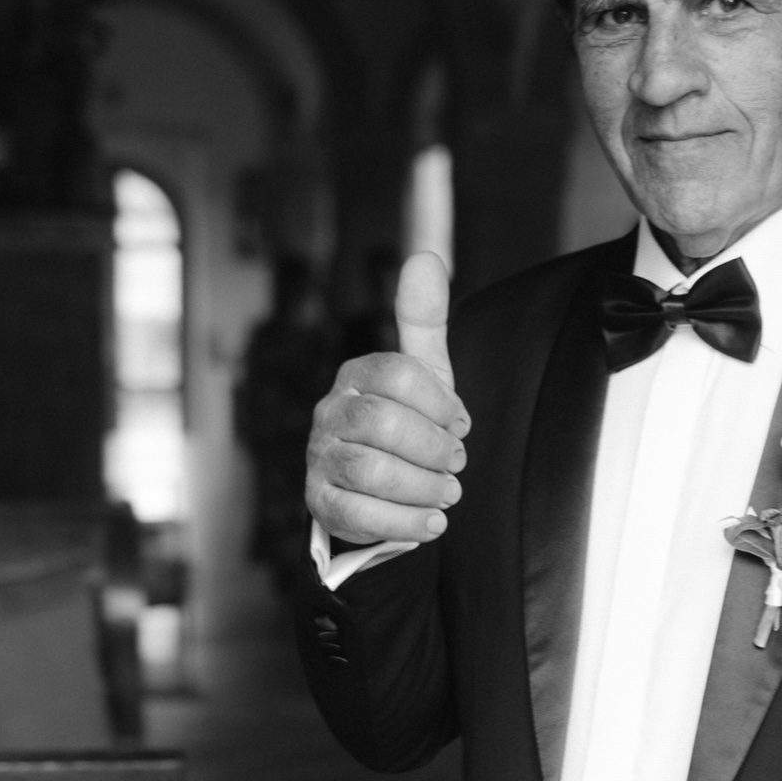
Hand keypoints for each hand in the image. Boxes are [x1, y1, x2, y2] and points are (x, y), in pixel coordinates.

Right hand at [305, 252, 469, 546]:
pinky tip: (430, 523)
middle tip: (457, 464)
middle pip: (381, 422)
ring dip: (420, 487)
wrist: (380, 487)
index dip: (440, 403)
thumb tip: (425, 257)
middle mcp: (331, 412)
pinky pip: (356, 513)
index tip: (461, 425)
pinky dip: (402, 523)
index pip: (398, 374)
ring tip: (446, 495)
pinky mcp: (320, 502)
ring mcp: (319, 457)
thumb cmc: (405, 423)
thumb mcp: (423, 375)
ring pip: (368, 470)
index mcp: (357, 374)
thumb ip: (424, 320)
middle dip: (431, 448)